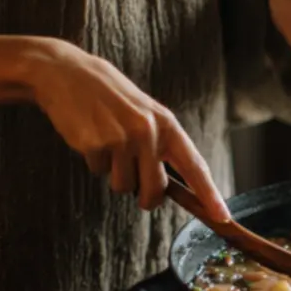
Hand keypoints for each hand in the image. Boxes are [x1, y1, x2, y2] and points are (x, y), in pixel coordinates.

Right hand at [24, 40, 230, 219]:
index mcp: (167, 124)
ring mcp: (121, 139)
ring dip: (113, 173)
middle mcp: (148, 132)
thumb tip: (172, 187)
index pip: (195, 166)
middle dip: (146, 197)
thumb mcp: (145, 113)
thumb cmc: (111, 97)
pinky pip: (98, 172)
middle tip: (135, 183)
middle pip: (155, 189)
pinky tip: (90, 136)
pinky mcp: (95, 144)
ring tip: (107, 142)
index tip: (223, 218)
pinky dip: (94, 161)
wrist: (67, 72)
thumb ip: (161, 145)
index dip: (210, 195)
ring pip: (123, 186)